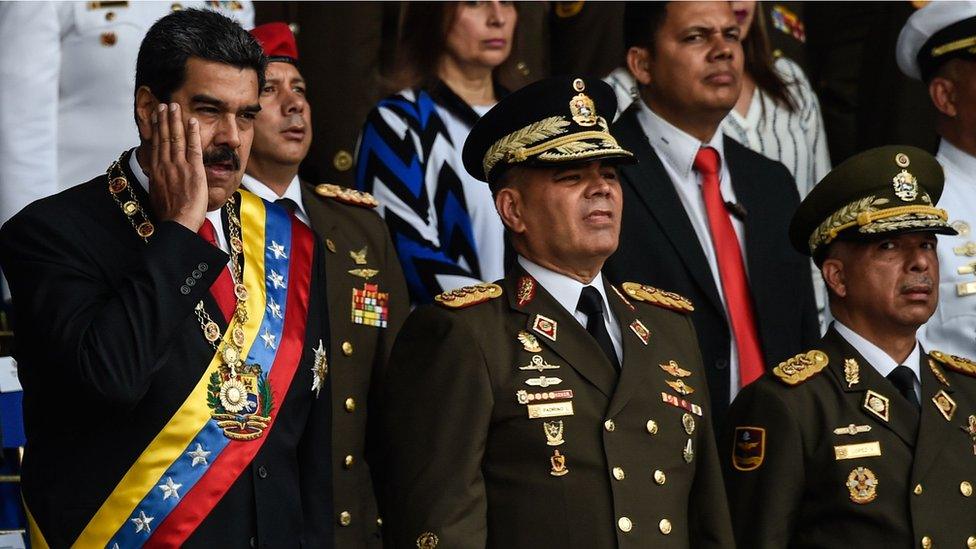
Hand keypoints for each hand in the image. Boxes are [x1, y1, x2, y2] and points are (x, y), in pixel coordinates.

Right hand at [147, 103, 207, 231]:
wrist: (177, 223)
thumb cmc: (170, 215)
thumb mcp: (158, 195)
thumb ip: (159, 183)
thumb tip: (158, 179)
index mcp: (157, 171)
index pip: (156, 145)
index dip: (157, 129)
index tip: (157, 117)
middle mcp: (165, 165)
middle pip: (164, 137)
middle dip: (165, 119)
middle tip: (165, 104)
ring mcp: (179, 167)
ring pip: (176, 138)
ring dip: (175, 120)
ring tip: (174, 106)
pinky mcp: (193, 170)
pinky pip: (193, 147)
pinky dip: (192, 133)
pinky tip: (192, 121)